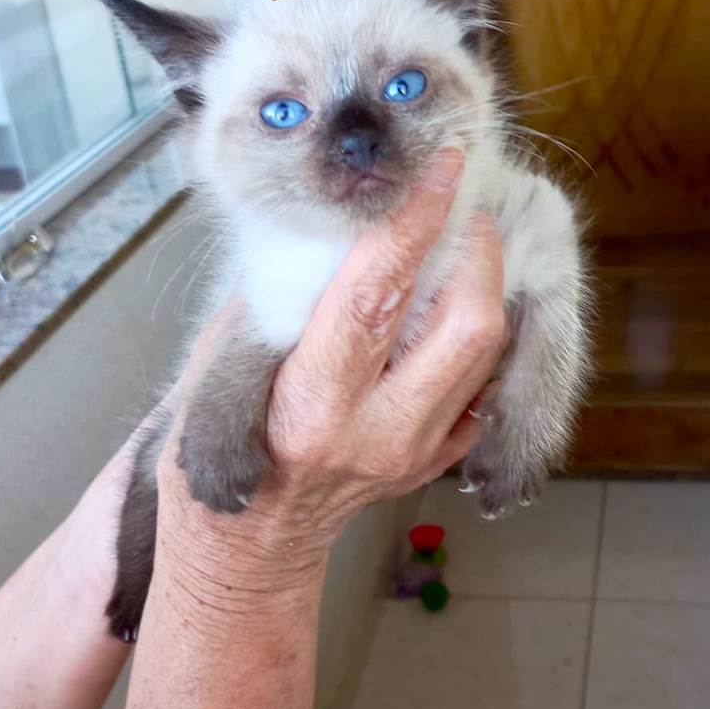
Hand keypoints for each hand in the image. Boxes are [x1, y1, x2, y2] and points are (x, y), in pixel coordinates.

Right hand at [154, 148, 507, 610]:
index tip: (442, 167)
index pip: (378, 291)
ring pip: (487, 353)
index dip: (416, 219)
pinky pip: (482, 387)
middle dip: (478, 253)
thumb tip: (343, 225)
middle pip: (465, 325)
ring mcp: (416, 454)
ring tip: (461, 247)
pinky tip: (451, 311)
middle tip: (461, 210)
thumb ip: (286, 295)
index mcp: (313, 400)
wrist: (247, 542)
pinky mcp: (435, 464)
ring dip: (485, 288)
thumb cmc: (222, 439)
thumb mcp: (227, 358)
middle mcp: (377, 431)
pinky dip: (476, 338)